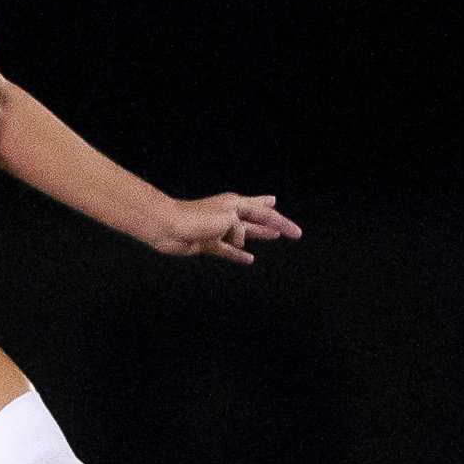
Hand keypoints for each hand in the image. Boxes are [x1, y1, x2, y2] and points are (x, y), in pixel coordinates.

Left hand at [149, 193, 300, 264]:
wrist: (167, 226)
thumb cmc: (196, 218)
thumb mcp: (227, 219)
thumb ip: (240, 229)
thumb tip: (241, 244)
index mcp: (235, 204)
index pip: (265, 213)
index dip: (282, 223)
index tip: (297, 233)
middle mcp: (229, 214)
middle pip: (257, 219)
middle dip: (274, 224)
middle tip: (290, 229)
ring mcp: (218, 229)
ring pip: (244, 233)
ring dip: (259, 234)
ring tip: (273, 236)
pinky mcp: (208, 243)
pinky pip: (228, 250)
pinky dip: (239, 255)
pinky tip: (250, 259)